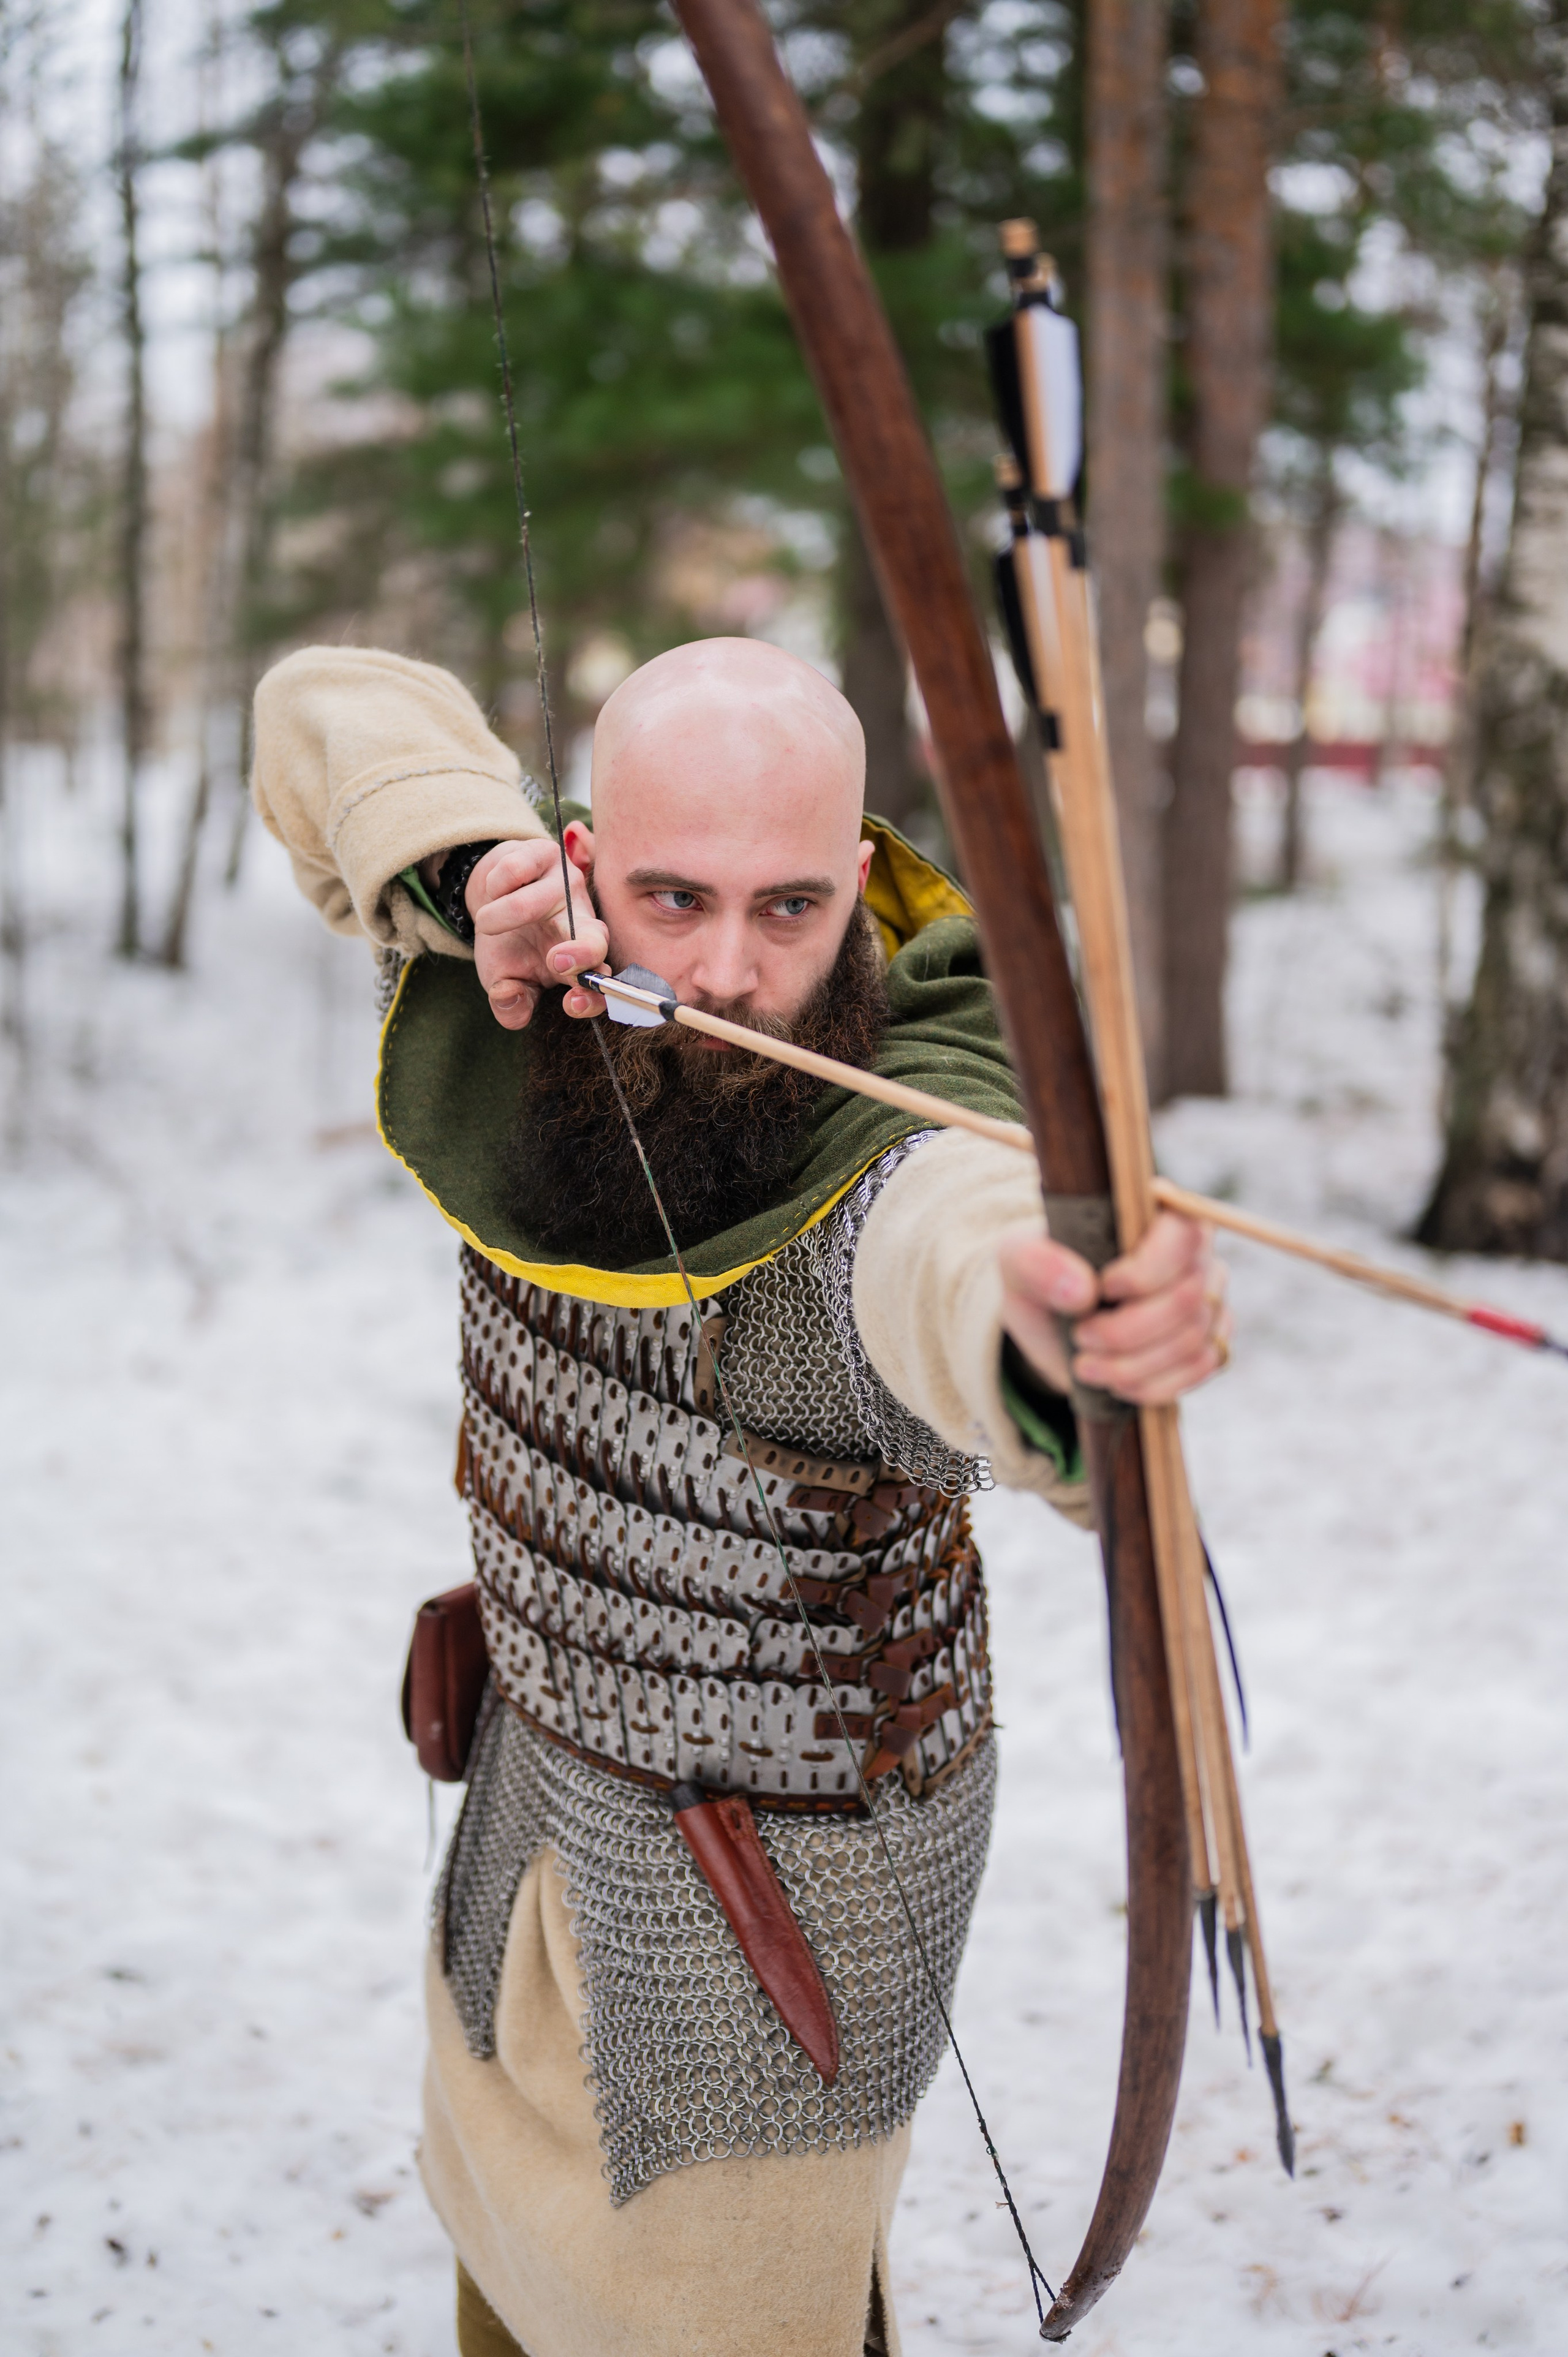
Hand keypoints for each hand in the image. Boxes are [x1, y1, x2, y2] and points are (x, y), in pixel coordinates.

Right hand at [464, 837, 608, 1029]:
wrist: (490, 893)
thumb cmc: (506, 941)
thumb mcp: (502, 977)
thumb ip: (509, 1002)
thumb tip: (513, 1005)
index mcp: (579, 959)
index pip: (598, 980)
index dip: (594, 996)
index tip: (572, 1004)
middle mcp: (582, 921)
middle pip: (597, 939)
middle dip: (583, 954)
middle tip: (557, 961)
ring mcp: (568, 885)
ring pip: (533, 905)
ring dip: (498, 918)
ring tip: (487, 922)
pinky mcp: (548, 854)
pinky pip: (515, 871)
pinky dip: (494, 887)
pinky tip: (498, 889)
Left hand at [999, 1210, 1229, 1405]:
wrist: (1052, 1326)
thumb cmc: (1042, 1278)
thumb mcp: (1018, 1262)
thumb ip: (1038, 1263)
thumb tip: (1082, 1291)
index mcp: (1155, 1213)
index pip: (1183, 1235)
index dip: (1147, 1271)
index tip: (1103, 1288)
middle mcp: (1194, 1253)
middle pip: (1188, 1298)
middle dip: (1127, 1332)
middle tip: (1081, 1337)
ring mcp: (1208, 1298)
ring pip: (1193, 1340)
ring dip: (1133, 1365)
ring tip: (1086, 1366)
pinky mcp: (1209, 1340)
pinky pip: (1201, 1367)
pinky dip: (1153, 1384)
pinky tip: (1117, 1384)